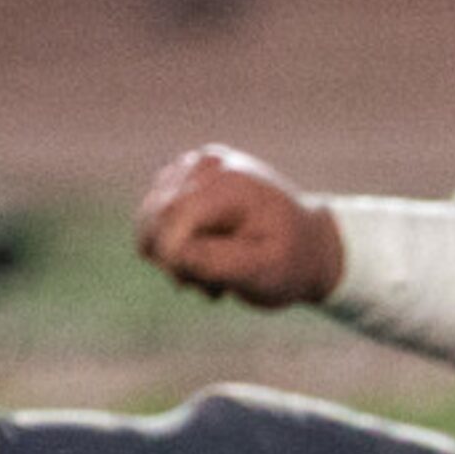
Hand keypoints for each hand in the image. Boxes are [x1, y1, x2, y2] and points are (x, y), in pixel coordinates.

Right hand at [134, 144, 345, 306]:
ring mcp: (190, 169)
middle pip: (154, 216)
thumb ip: (220, 263)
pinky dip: (172, 247)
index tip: (200, 287)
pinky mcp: (179, 181)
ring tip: (213, 276)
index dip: (173, 257)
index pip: (172, 214)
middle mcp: (206, 165)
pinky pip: (152, 220)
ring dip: (174, 258)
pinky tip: (204, 260)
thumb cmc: (290, 262)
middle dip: (173, 260)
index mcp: (231, 183)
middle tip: (211, 288)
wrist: (306, 246)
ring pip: (148, 220)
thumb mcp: (266, 272)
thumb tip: (174, 252)